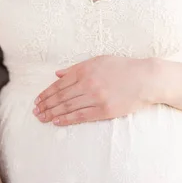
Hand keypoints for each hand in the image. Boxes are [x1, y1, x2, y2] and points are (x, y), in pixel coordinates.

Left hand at [33, 55, 158, 125]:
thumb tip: (58, 74)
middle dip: (46, 105)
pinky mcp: (104, 111)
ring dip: (52, 114)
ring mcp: (96, 98)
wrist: (146, 79)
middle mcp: (88, 84)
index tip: (37, 100)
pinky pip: (81, 116)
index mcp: (85, 70)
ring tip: (42, 118)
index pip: (59, 84)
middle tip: (35, 112)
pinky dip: (67, 120)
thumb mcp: (99, 61)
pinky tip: (57, 122)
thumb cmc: (123, 68)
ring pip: (68, 108)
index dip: (46, 94)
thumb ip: (77, 68)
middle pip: (61, 97)